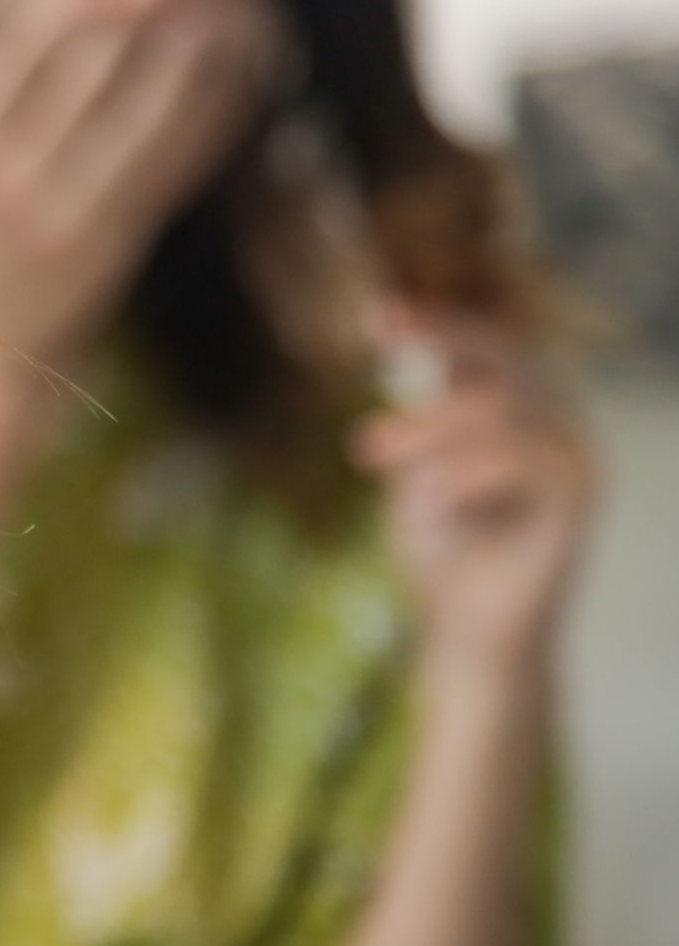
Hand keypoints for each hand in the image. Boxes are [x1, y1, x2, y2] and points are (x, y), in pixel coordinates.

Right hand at [0, 0, 279, 362]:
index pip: (10, 61)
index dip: (59, 8)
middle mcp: (8, 185)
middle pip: (75, 78)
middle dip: (120, 19)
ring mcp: (65, 216)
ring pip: (132, 120)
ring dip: (173, 62)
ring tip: (203, 16)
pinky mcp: (115, 243)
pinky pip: (166, 170)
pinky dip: (199, 124)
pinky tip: (222, 87)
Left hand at [353, 310, 597, 674]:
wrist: (468, 633)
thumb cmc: (441, 544)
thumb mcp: (415, 460)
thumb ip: (414, 399)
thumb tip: (381, 312)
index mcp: (525, 406)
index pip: (490, 344)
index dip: (438, 322)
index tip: (378, 316)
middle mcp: (560, 423)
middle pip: (505, 360)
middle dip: (429, 365)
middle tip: (366, 408)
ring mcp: (577, 457)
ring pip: (502, 407)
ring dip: (426, 427)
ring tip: (369, 455)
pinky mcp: (579, 498)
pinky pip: (521, 458)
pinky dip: (460, 473)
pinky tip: (422, 499)